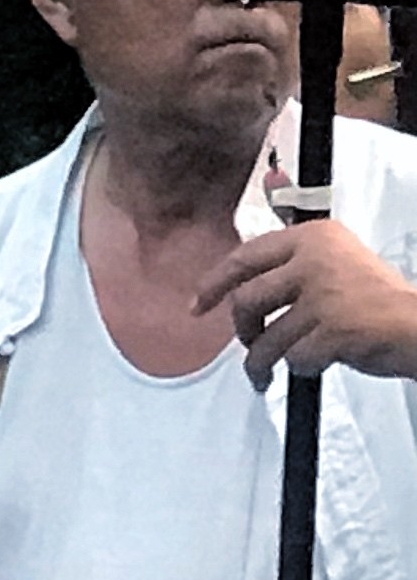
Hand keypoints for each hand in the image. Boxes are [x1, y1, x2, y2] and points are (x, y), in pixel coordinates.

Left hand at [193, 217, 416, 384]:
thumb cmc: (380, 298)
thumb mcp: (338, 257)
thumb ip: (298, 247)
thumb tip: (264, 205)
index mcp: (313, 237)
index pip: (245, 257)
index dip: (215, 283)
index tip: (199, 304)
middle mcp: (314, 261)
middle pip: (247, 299)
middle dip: (241, 330)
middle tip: (247, 344)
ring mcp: (323, 297)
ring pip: (267, 336)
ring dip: (261, 361)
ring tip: (265, 373)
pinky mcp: (333, 331)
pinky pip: (295, 358)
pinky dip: (300, 368)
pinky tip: (312, 366)